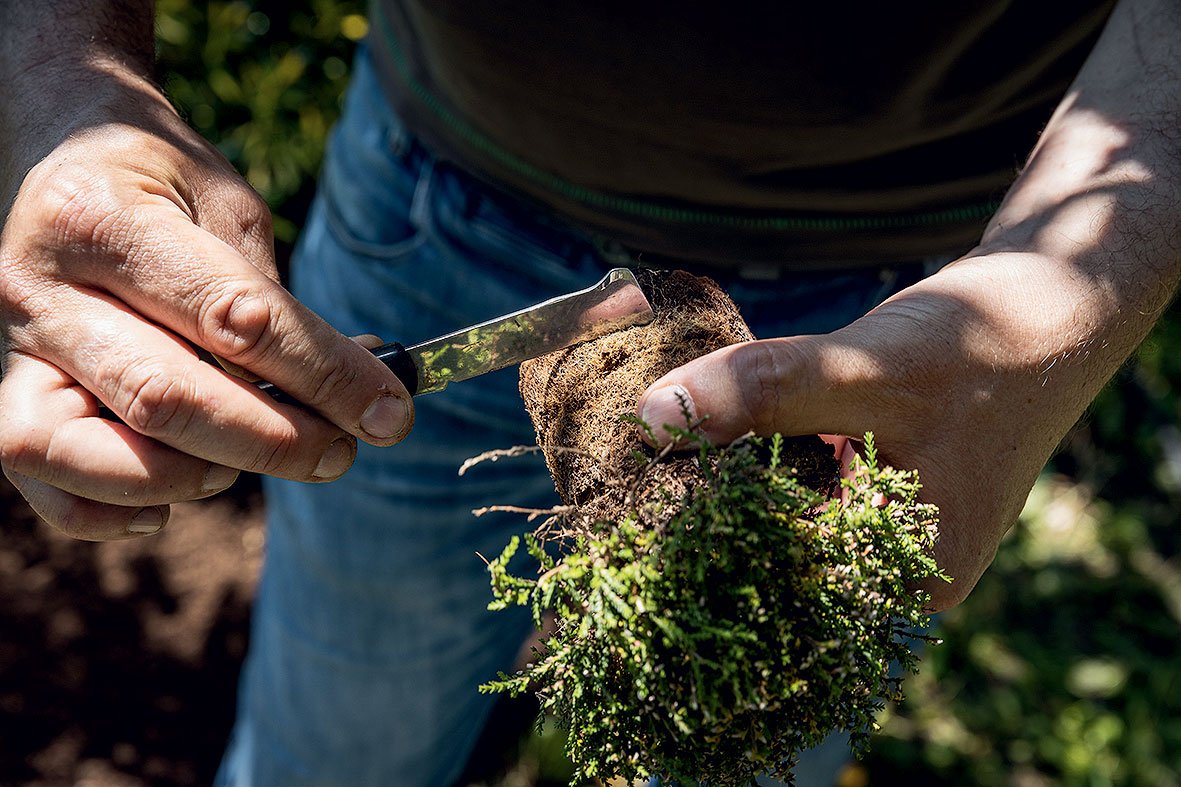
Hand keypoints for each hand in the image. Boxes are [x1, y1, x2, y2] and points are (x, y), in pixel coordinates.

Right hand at [0, 77, 412, 540]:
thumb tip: (357, 395)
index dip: (322, 375)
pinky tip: (173, 498)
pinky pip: (43, 486)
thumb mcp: (226, 205)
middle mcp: (39, 287)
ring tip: (249, 460)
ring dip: (191, 476)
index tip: (390, 411)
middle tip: (341, 451)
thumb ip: (271, 302)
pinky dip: (111, 510)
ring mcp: (11, 348)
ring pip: (84, 452)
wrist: (60, 153)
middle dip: (272, 440)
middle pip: (162, 396)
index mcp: (102, 219)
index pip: (229, 317)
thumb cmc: (159, 180)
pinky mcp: (4, 396)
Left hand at [636, 252, 1126, 610]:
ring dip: (719, 490)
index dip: (697, 549)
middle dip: (700, 520)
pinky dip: (750, 464)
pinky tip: (703, 440)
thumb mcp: (865, 368)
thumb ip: (765, 390)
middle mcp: (890, 571)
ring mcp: (879, 535)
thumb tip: (656, 414)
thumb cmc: (978, 345)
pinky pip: (793, 494)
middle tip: (626, 482)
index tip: (627, 511)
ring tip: (653, 461)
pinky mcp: (868, 496)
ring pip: (778, 527)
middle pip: (770, 563)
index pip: (774, 585)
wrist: (1049, 312)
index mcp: (902, 572)